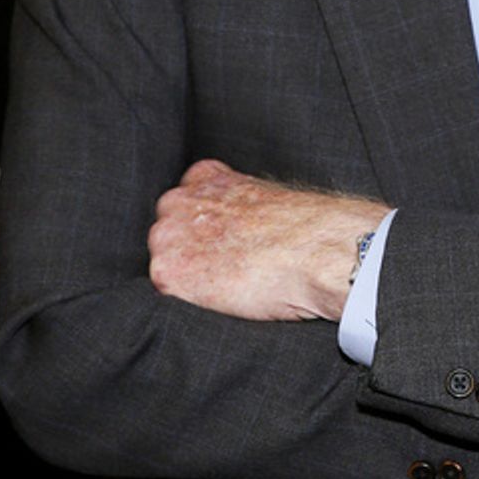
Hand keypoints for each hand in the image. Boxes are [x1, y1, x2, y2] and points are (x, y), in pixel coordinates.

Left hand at [148, 160, 387, 320]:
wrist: (314, 251)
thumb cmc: (303, 229)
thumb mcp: (264, 197)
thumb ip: (234, 203)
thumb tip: (232, 225)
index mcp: (204, 177)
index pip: (182, 204)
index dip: (200, 230)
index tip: (221, 243)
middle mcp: (178, 200)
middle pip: (166, 234)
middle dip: (189, 252)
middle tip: (224, 268)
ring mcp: (168, 234)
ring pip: (164, 263)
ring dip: (188, 276)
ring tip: (226, 285)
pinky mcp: (168, 271)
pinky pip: (166, 294)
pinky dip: (190, 301)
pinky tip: (220, 299)